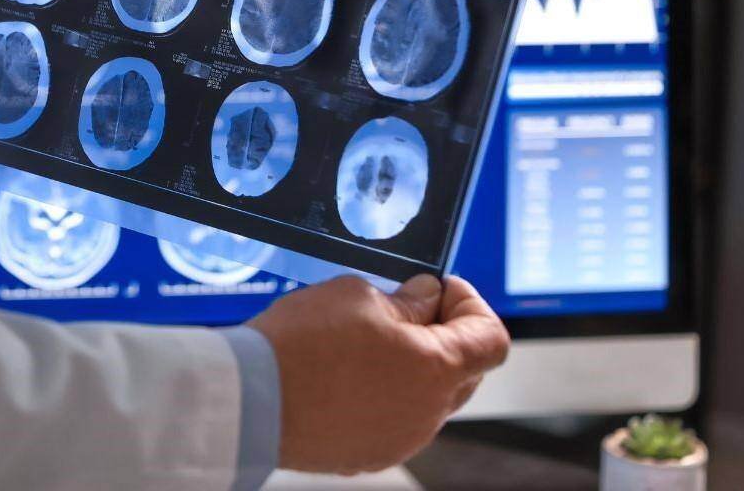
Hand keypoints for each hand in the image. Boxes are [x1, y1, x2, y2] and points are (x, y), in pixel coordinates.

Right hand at [249, 274, 509, 474]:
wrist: (252, 399)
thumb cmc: (303, 345)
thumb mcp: (359, 295)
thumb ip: (407, 299)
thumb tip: (425, 299)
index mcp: (438, 369)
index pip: (491, 337)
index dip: (470, 304)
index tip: (440, 289)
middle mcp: (430, 414)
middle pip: (464, 370)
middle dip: (441, 334)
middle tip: (400, 307)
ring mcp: (401, 439)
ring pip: (426, 397)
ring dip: (410, 368)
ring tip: (363, 343)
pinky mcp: (370, 454)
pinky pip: (395, 419)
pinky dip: (383, 396)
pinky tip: (345, 375)